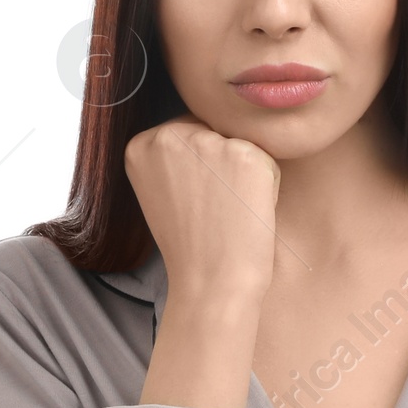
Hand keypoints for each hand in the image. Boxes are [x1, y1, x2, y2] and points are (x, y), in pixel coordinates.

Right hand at [124, 115, 281, 312]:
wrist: (212, 283)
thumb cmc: (194, 245)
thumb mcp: (163, 190)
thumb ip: (174, 155)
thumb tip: (203, 124)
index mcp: (140, 143)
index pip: (189, 132)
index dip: (201, 169)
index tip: (194, 202)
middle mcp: (168, 134)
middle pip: (215, 131)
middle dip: (222, 166)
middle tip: (213, 208)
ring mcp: (207, 141)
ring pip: (242, 142)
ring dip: (244, 174)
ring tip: (228, 210)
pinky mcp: (244, 153)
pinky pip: (267, 159)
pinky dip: (267, 185)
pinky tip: (246, 210)